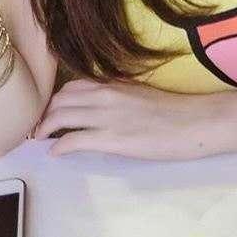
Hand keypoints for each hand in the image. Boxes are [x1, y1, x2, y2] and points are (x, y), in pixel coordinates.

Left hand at [34, 79, 220, 159]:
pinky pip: (73, 139)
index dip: (56, 101)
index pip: (72, 86)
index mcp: (114, 83)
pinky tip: (55, 153)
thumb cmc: (175, 111)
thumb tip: (102, 108)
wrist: (196, 122)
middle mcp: (105, 94)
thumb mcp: (141, 94)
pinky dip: (58, 146)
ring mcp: (107, 115)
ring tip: (41, 140)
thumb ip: (118, 97)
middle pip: (60, 100)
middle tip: (40, 129)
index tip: (50, 113)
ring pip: (60, 117)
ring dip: (45, 130)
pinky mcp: (111, 138)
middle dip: (45, 115)